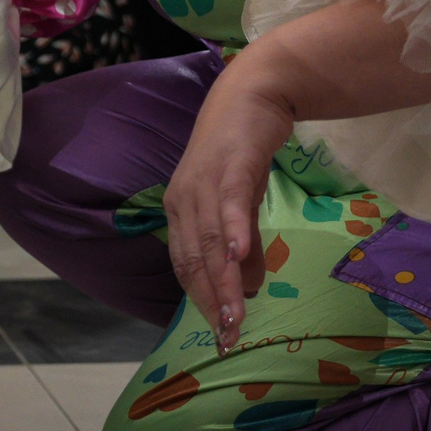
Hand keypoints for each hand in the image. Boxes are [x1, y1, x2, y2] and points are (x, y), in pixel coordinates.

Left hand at [163, 61, 293, 350]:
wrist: (251, 94)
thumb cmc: (240, 153)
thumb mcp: (239, 203)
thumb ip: (241, 243)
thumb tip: (248, 286)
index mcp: (180, 212)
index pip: (185, 266)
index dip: (200, 300)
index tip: (219, 335)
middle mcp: (183, 200)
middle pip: (194, 259)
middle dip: (212, 301)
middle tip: (229, 336)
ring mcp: (203, 182)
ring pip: (210, 240)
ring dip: (223, 279)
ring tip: (236, 313)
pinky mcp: (230, 165)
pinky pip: (229, 204)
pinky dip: (233, 232)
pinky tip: (239, 257)